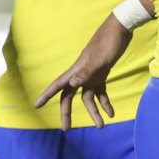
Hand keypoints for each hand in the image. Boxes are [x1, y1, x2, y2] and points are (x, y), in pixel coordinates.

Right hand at [34, 14, 132, 129]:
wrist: (121, 30)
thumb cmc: (108, 43)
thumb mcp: (99, 59)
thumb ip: (86, 72)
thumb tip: (72, 84)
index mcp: (76, 70)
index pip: (58, 86)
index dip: (46, 95)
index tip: (36, 105)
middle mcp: (81, 74)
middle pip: (69, 97)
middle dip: (67, 113)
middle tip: (67, 129)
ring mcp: (91, 74)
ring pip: (87, 98)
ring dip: (94, 112)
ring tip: (101, 126)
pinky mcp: (102, 74)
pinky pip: (100, 93)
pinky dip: (105, 103)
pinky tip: (111, 113)